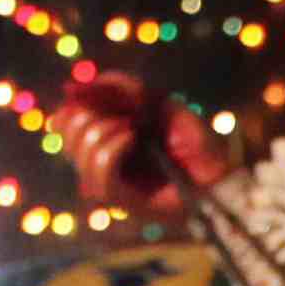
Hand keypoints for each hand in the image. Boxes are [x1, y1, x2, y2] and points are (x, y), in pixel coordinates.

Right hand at [47, 65, 223, 215]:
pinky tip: (134, 139)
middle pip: (65, 131)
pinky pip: (101, 170)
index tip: (107, 96)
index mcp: (104, 140)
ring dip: (107, 129)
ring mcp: (109, 184)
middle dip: (92, 112)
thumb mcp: (158, 103)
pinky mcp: (123, 200)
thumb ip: (123, 89)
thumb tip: (80, 84)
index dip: (77, 102)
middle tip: (127, 115)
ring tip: (136, 130)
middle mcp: (100, 163)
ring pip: (81, 149)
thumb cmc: (195, 142)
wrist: (221, 174)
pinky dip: (114, 147)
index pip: (63, 120)